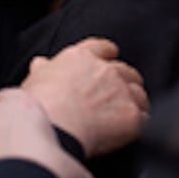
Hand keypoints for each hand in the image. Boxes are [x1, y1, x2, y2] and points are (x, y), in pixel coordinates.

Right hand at [21, 38, 148, 157]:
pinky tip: (129, 129)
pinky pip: (144, 117)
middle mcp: (106, 70)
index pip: (102, 48)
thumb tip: (41, 63)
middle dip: (124, 81)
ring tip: (126, 112)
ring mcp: (122, 92)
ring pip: (138, 93)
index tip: (109, 58)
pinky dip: (138, 122)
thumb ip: (43, 69)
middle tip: (117, 94)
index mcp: (81, 57)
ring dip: (134, 101)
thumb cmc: (37, 106)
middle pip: (125, 71)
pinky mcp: (132, 116)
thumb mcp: (34, 79)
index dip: (107, 54)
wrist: (51, 127)